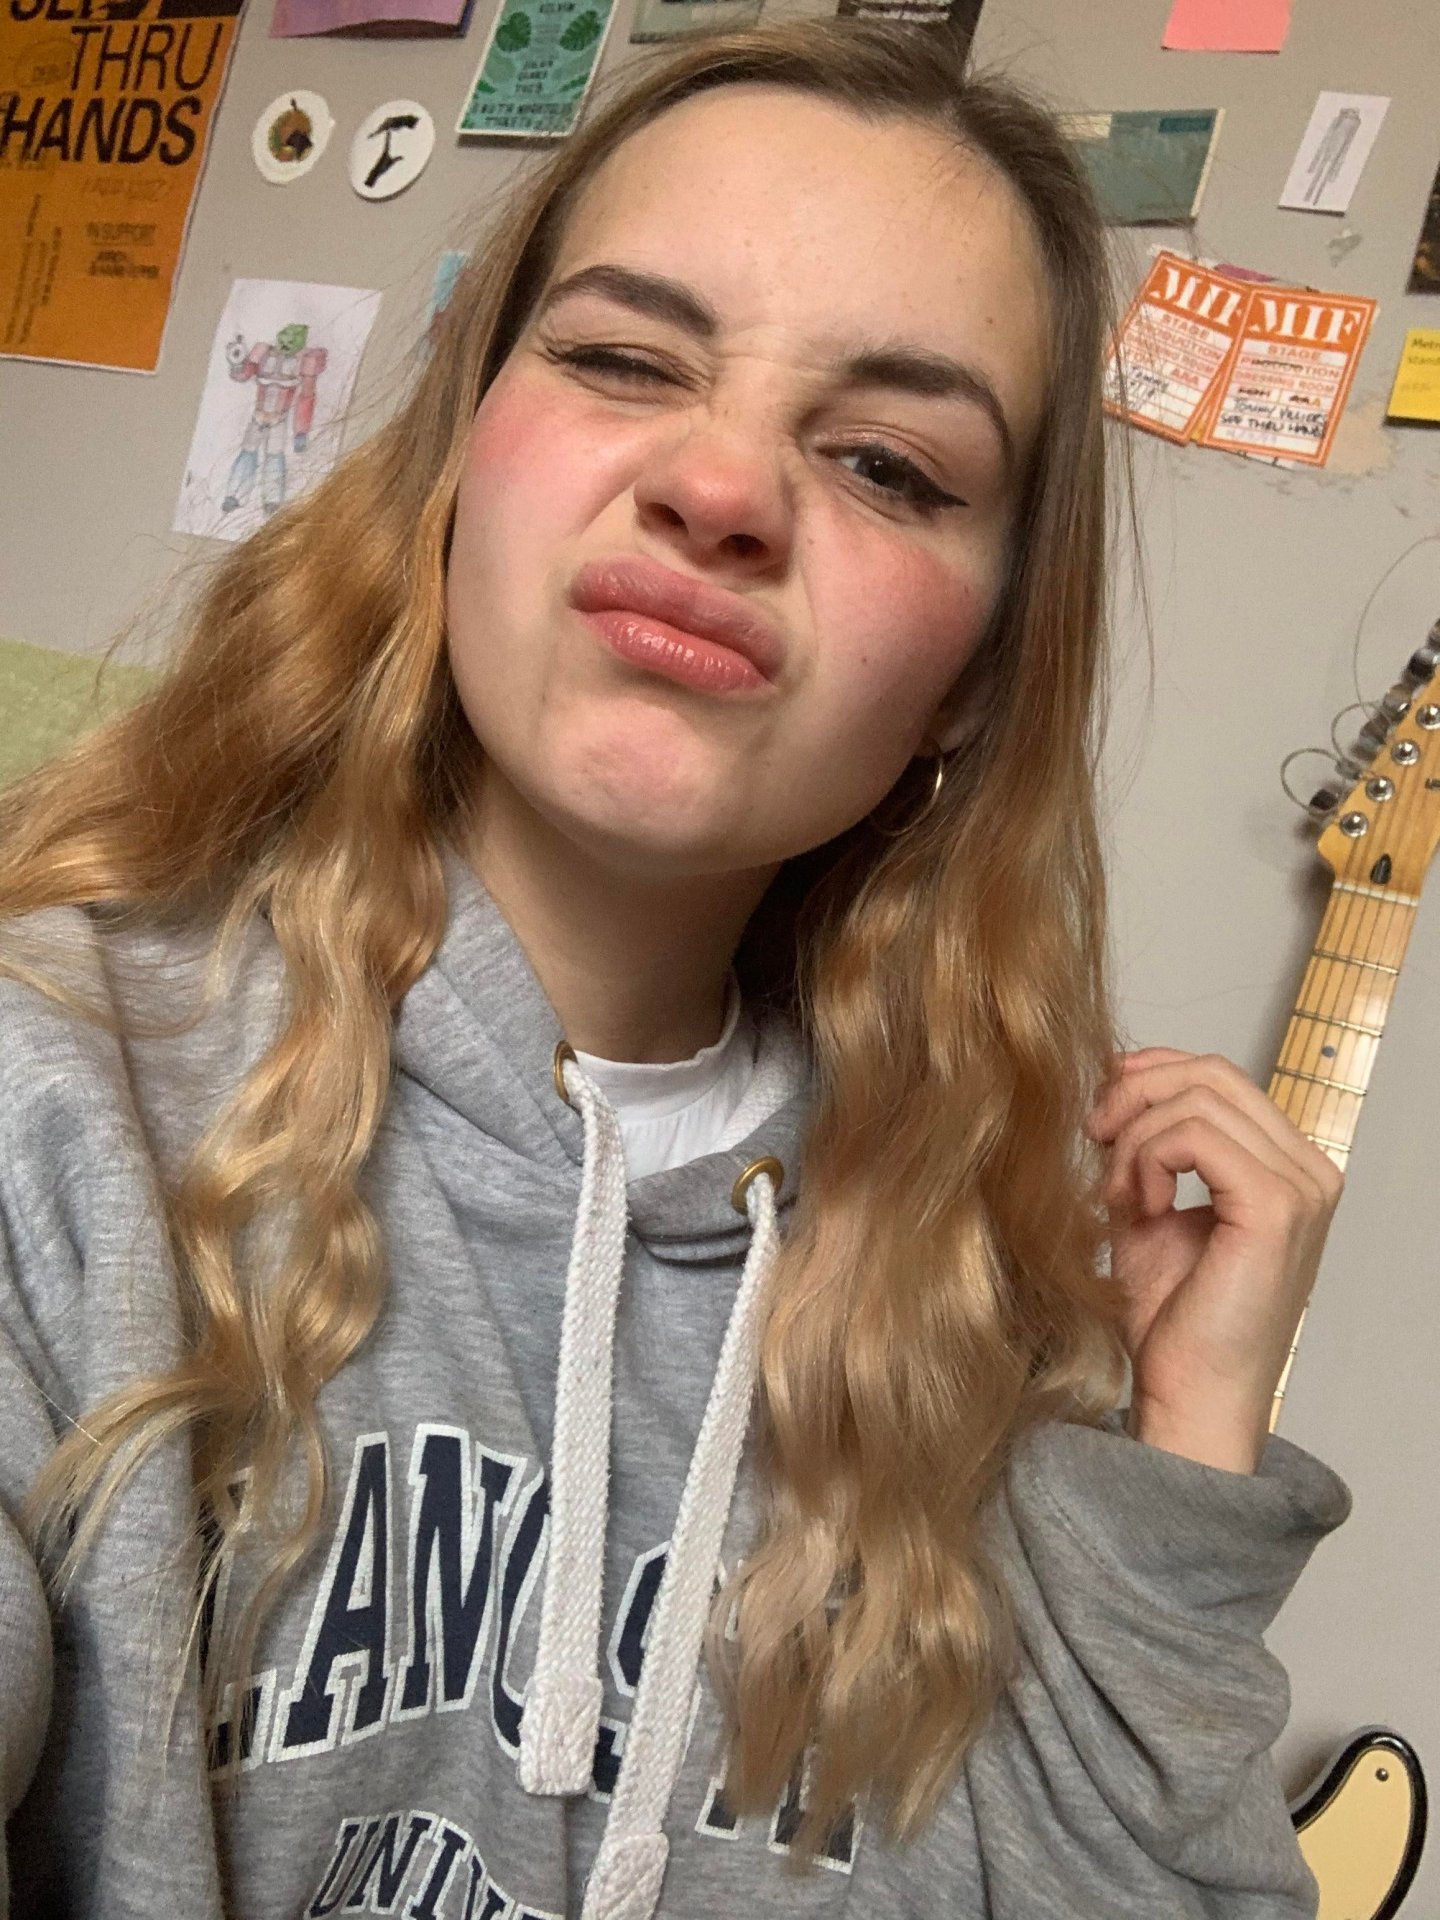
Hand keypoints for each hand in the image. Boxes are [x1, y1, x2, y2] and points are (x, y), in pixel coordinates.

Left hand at [1084, 1048, 1343, 1474]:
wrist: (1190, 1396)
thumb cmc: (1173, 1318)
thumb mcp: (1149, 1208)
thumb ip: (1143, 1147)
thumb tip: (1115, 1075)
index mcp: (1288, 1166)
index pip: (1221, 1076)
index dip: (1152, 1071)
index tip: (1101, 1104)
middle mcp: (1308, 1171)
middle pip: (1212, 1073)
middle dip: (1135, 1093)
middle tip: (1093, 1138)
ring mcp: (1300, 1188)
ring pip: (1197, 1099)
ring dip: (1134, 1137)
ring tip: (1116, 1193)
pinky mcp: (1276, 1208)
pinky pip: (1194, 1136)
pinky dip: (1147, 1159)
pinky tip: (1136, 1205)